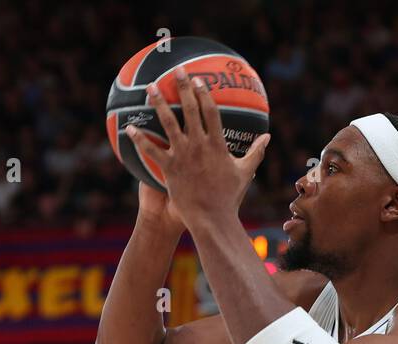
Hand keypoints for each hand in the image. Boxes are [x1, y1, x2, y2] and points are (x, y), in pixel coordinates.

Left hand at [124, 66, 269, 229]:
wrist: (212, 219)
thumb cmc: (229, 197)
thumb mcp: (245, 173)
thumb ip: (256, 152)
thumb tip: (268, 137)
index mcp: (217, 145)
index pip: (211, 112)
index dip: (204, 93)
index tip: (198, 79)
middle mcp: (199, 145)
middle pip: (190, 110)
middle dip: (183, 87)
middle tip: (177, 71)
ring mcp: (183, 156)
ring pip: (168, 123)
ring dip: (158, 103)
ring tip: (149, 88)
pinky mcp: (169, 168)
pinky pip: (151, 150)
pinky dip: (140, 139)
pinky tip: (129, 127)